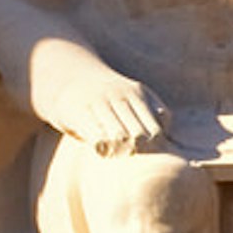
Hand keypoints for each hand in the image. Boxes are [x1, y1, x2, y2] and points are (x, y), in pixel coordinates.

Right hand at [41, 45, 164, 155]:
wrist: (66, 76)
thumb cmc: (106, 95)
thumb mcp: (131, 93)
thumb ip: (152, 107)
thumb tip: (166, 125)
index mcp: (136, 92)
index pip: (154, 127)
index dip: (154, 146)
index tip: (146, 153)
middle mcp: (118, 96)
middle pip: (138, 134)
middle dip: (137, 150)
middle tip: (130, 157)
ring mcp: (98, 103)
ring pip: (119, 136)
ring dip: (120, 151)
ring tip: (116, 155)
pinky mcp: (79, 113)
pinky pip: (97, 137)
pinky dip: (102, 148)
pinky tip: (99, 150)